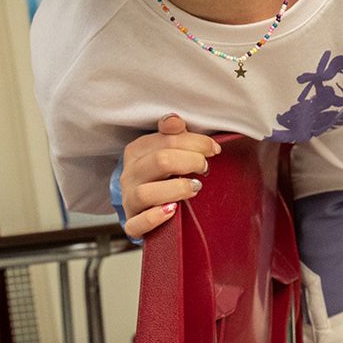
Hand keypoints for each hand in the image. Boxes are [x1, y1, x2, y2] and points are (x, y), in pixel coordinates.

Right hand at [119, 114, 220, 237]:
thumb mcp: (167, 150)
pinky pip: (137, 223)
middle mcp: (129, 174)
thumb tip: (174, 119)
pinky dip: (154, 218)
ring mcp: (129, 200)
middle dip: (191, 162)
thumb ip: (173, 134)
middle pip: (159, 161)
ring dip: (176, 189)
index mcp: (136, 151)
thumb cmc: (162, 174)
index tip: (214, 149)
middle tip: (205, 168)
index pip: (166, 140)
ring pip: (146, 193)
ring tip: (195, 188)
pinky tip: (172, 211)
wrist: (144, 205)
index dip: (196, 143)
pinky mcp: (132, 223)